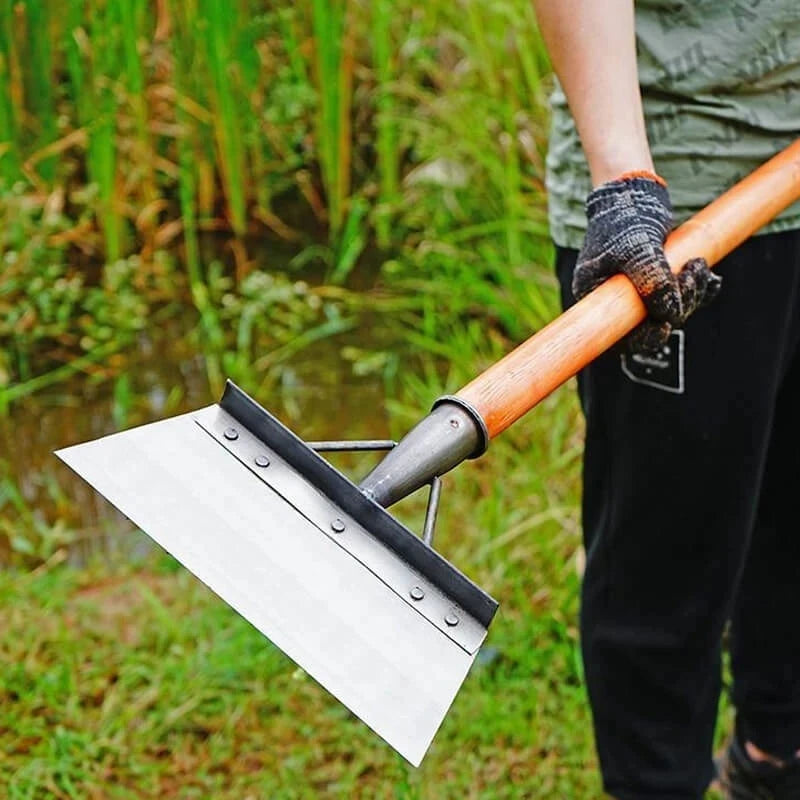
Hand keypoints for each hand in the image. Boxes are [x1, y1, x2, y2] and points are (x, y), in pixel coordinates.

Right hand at [572, 173, 721, 353]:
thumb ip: (651, 282)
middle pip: (649, 324)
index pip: (617, 335)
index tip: (665, 327)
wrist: (633, 191)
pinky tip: (709, 278)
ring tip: (699, 265)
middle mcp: (615, 299)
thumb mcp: (636, 249)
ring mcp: (637, 290)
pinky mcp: (658, 279)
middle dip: (677, 307)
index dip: (643, 339)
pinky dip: (698, 290)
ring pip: (670, 310)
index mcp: (595, 297)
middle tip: (692, 276)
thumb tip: (671, 315)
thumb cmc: (624, 219)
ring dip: (692, 293)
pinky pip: (681, 297)